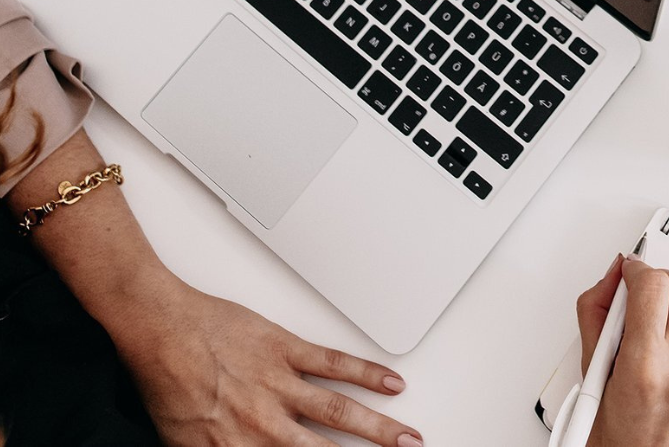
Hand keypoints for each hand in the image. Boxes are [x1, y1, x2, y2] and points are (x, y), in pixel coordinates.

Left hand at [101, 267, 420, 446]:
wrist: (159, 334)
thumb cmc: (166, 385)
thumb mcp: (184, 444)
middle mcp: (263, 426)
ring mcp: (278, 386)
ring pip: (340, 412)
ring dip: (379, 427)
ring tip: (408, 436)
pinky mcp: (284, 349)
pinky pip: (333, 364)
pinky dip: (365, 375)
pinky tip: (389, 383)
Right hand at [575, 254, 668, 446]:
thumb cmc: (616, 445)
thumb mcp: (590, 382)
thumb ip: (595, 319)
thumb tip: (608, 281)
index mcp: (645, 368)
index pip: (653, 285)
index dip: (635, 270)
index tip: (624, 273)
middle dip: (656, 280)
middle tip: (634, 296)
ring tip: (644, 330)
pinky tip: (659, 353)